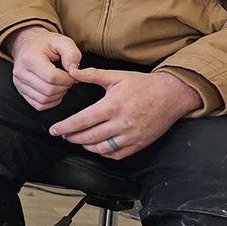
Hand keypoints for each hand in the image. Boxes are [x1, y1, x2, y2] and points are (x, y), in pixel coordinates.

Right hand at [5, 26, 83, 110]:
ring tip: (61, 83)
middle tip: (68, 78)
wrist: (27, 45)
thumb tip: (74, 71)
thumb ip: (72, 54)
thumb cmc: (45, 44)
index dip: (67, 78)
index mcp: (30, 58)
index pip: (52, 77)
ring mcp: (19, 84)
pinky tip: (55, 90)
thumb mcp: (62, 41)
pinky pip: (39, 105)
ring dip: (58, 94)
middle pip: (48, 90)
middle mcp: (21, 73)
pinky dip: (51, 101)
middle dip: (64, 86)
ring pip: (44, 100)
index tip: (73, 73)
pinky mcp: (21, 92)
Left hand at [47, 67, 201, 158]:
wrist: (172, 95)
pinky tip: (97, 146)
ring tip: (78, 140)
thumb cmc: (143, 84)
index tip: (54, 130)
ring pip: (101, 149)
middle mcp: (121, 124)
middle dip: (72, 137)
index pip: (81, 121)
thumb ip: (92, 74)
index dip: (65, 127)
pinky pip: (116, 155)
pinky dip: (103, 153)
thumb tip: (71, 70)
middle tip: (64, 135)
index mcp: (112, 106)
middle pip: (88, 137)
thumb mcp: (116, 76)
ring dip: (86, 146)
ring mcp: (131, 136)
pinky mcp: (139, 144)